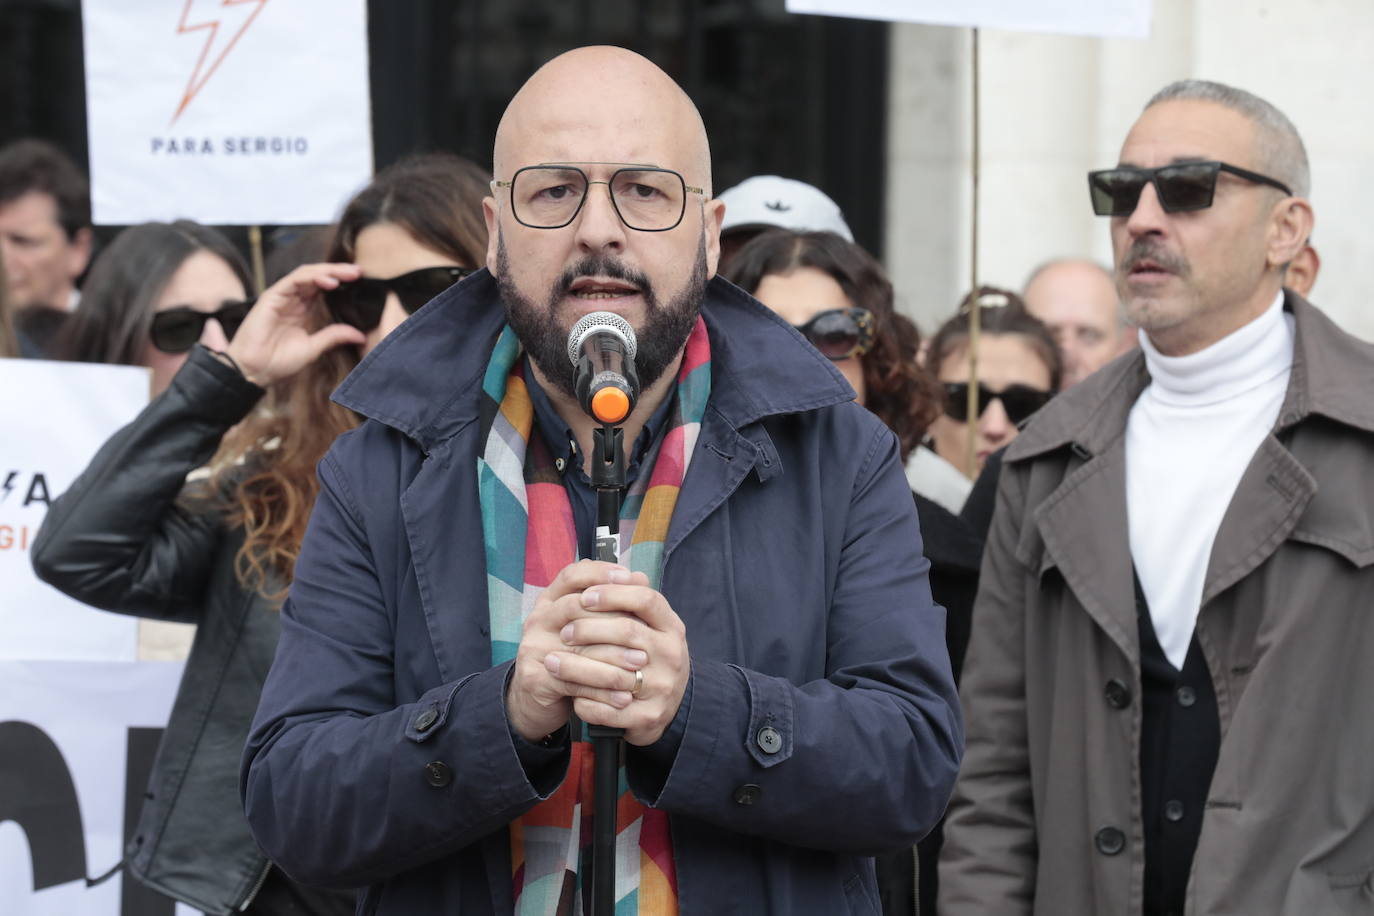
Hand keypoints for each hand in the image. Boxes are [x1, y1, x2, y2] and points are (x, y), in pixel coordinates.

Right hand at [225, 263, 366, 387]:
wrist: (255, 370)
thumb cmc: (278, 361)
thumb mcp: (314, 348)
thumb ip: (334, 337)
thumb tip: (360, 335)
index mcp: (303, 309)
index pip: (323, 287)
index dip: (341, 281)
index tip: (361, 281)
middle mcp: (293, 300)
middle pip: (317, 276)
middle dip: (338, 271)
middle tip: (358, 272)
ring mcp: (282, 297)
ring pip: (306, 274)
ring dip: (328, 271)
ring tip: (348, 273)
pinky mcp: (271, 297)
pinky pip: (293, 280)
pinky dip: (312, 277)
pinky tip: (330, 282)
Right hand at [506, 560, 635, 741]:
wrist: (537, 700)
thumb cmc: (572, 657)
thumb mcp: (589, 628)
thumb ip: (611, 604)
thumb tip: (641, 578)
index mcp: (550, 601)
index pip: (572, 575)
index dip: (600, 573)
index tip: (629, 577)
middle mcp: (538, 620)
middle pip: (574, 606)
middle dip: (612, 617)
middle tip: (644, 631)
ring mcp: (533, 648)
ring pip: (576, 645)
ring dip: (613, 655)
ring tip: (640, 663)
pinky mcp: (535, 679)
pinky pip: (574, 681)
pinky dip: (603, 688)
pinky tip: (625, 694)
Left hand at [543, 565, 690, 746]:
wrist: (668, 708)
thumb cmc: (650, 659)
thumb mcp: (650, 628)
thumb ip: (630, 602)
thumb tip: (604, 568)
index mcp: (672, 627)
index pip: (646, 598)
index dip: (613, 594)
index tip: (584, 596)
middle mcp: (673, 655)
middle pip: (628, 631)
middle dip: (588, 629)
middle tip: (563, 632)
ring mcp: (663, 687)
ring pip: (614, 672)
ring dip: (576, 666)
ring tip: (552, 661)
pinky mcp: (649, 717)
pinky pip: (608, 709)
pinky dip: (585, 700)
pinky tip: (569, 693)